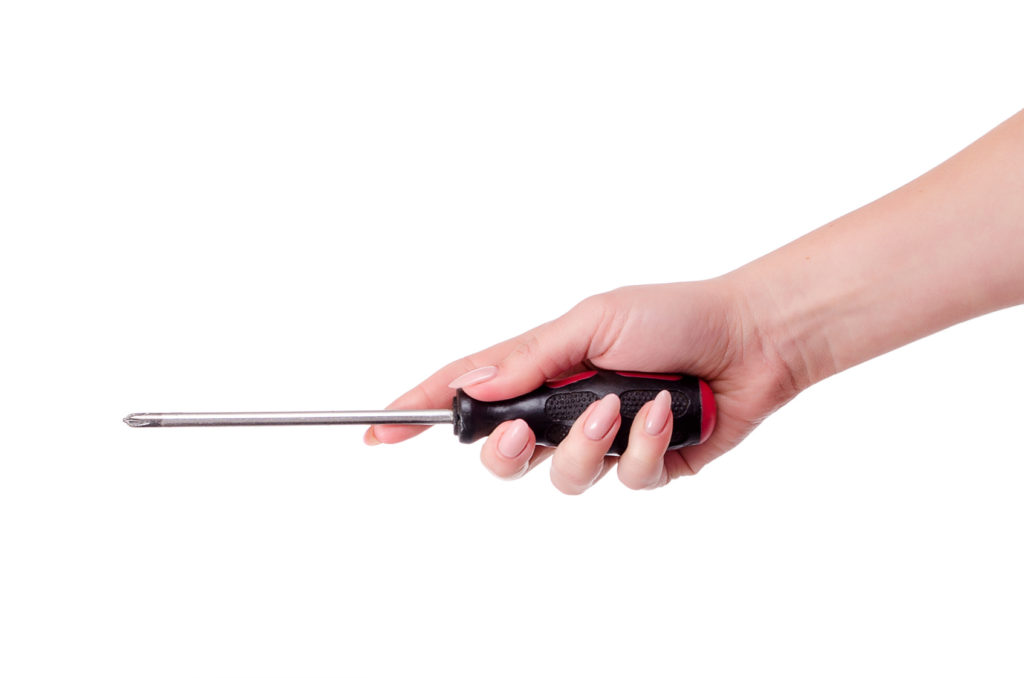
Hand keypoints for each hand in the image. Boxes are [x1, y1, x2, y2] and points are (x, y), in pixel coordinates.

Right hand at [366, 278, 800, 492]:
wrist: (749, 338)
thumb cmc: (672, 316)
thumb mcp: (591, 321)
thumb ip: (529, 360)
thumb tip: (472, 387)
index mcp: (543, 365)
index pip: (470, 391)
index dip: (420, 412)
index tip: (377, 432)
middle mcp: (565, 407)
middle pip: (504, 454)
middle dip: (508, 451)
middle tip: (524, 432)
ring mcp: (603, 439)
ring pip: (564, 476)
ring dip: (590, 443)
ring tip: (625, 404)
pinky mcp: (642, 465)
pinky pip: (624, 478)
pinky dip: (644, 445)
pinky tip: (665, 414)